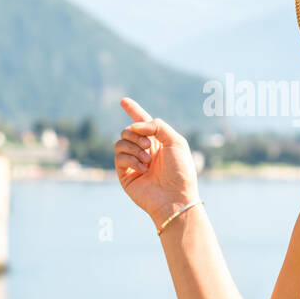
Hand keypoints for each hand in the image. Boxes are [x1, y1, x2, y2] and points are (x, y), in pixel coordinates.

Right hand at [115, 97, 201, 226]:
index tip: (123, 100)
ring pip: (120, 142)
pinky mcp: (125, 174)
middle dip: (136, 133)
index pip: (142, 122)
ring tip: (147, 160)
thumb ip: (156, 126)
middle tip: (149, 145)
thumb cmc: (180, 171)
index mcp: (158, 141)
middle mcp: (144, 150)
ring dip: (134, 147)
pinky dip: (131, 160)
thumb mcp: (175, 142)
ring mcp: (134, 162)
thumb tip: (135, 126)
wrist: (176, 198)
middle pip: (128, 130)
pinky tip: (143, 169)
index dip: (133, 110)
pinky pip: (119, 157)